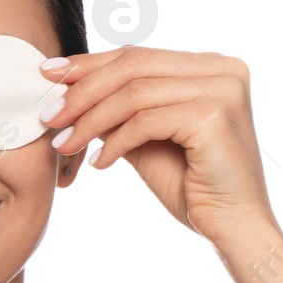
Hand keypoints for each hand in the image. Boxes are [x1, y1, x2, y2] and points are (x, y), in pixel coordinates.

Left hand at [40, 45, 276, 241]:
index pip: (138, 55)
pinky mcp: (214, 115)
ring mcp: (223, 89)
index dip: (89, 64)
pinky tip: (100, 163)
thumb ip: (117, 110)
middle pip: (133, 66)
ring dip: (90, 120)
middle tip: (48, 115)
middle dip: (82, 90)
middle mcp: (223, 68)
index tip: (49, 75)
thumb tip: (65, 90)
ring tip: (64, 144)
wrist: (234, 227)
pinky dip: (116, 141)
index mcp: (211, 65)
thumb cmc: (192, 185)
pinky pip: (146, 121)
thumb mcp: (146, 138)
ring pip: (135, 93)